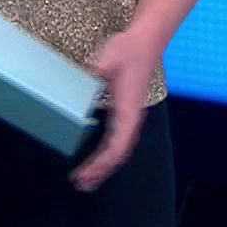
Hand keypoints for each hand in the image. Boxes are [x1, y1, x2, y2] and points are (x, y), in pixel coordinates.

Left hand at [71, 30, 158, 191]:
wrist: (144, 42)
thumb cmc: (128, 51)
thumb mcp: (108, 58)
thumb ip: (96, 68)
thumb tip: (84, 74)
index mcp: (127, 111)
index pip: (117, 145)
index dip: (102, 163)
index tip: (87, 173)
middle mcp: (130, 118)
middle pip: (118, 154)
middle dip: (101, 171)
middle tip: (82, 184)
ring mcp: (128, 116)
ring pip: (118, 149)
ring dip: (104, 165)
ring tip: (87, 178)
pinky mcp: (124, 112)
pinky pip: (117, 140)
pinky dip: (106, 153)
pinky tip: (96, 158)